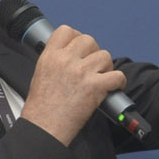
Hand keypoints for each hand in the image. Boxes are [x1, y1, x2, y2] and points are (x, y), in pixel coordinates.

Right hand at [20, 24, 127, 145]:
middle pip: (88, 40)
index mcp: (49, 57)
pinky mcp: (95, 86)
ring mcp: (81, 72)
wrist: (44, 127)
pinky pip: (117, 76)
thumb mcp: (40, 75)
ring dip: (105, 67)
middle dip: (93, 52)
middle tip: (92, 65)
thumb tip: (71, 56)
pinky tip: (112, 87)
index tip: (80, 48)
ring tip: (100, 78)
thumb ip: (55, 61)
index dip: (76, 37)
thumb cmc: (40, 108)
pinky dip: (118, 82)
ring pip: (104, 56)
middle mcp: (65, 61)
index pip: (66, 31)